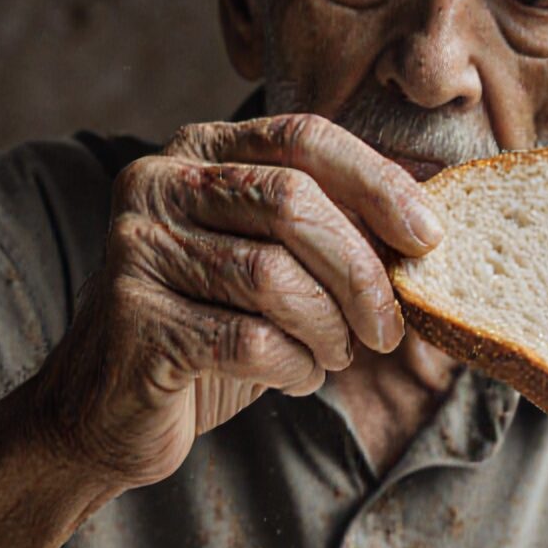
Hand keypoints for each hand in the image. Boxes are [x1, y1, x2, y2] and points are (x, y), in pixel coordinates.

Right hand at [20, 114, 444, 488]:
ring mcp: (137, 248)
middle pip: (292, 202)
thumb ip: (334, 222)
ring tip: (334, 353)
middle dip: (360, 272)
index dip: (377, 184)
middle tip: (389, 328)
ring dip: (328, 328)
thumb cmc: (213, 327)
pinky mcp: (135, 319)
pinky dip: (293, 366)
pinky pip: (249, 339)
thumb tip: (436, 193)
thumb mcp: (275, 260)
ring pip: (273, 275)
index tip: (428, 238)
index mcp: (197, 150)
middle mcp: (157, 183)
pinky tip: (294, 375)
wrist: (111, 410)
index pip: (304, 137)